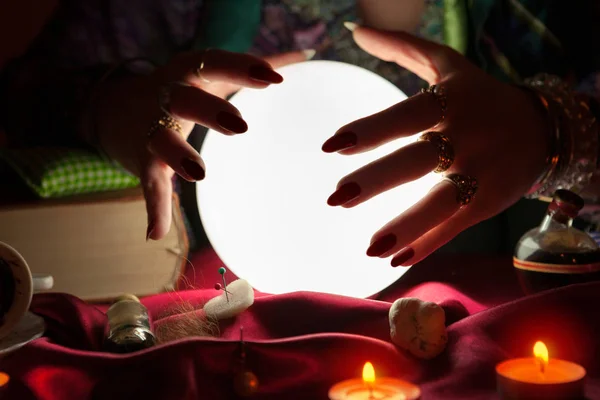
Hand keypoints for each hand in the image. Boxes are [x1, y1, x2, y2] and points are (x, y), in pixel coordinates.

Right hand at [93, 49, 307, 240]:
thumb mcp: (212, 73)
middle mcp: (167, 96)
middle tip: (239, 124)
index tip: (274, 78)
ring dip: (178, 155)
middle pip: (184, 99)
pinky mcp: (141, 160)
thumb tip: (307, 53)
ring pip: (161, 140)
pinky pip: (148, 184)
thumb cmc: (180, 88)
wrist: (115, 107)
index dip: (242, 68)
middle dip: (209, 109)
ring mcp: (152, 129)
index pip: (214, 62)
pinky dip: (153, 208)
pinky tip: (155, 233)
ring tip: (199, 173)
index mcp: (189, 72)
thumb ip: (255, 66)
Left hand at [322, 25, 550, 266]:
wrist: (543, 128)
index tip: (332, 146)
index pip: (406, 116)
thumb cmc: (481, 96)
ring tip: (369, 247)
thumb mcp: (449, 65)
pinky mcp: (489, 202)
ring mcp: (479, 174)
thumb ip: (403, 47)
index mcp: (450, 103)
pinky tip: (395, 260)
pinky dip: (428, 243)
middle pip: (418, 161)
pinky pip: (455, 225)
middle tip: (336, 196)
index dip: (372, 130)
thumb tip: (355, 29)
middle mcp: (465, 138)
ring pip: (440, 202)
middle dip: (378, 180)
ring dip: (406, 226)